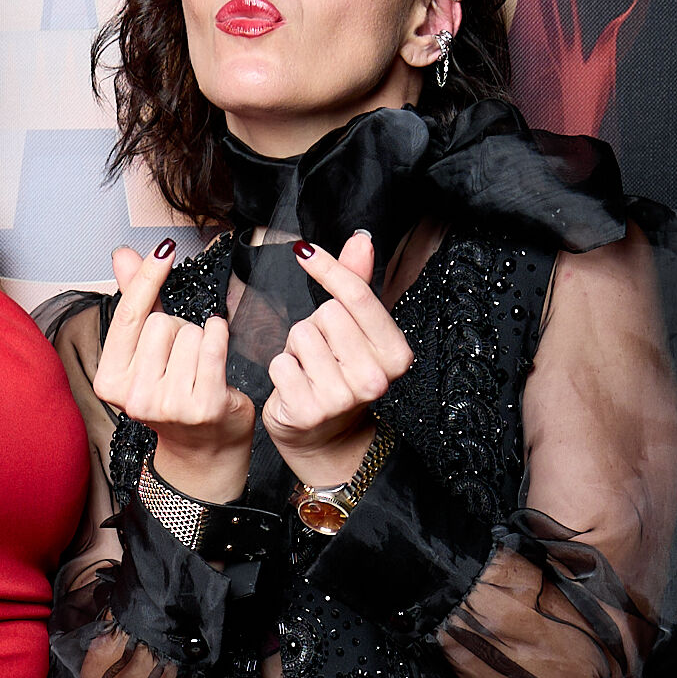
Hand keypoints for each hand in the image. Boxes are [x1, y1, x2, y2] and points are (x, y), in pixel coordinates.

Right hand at [95, 243, 254, 505]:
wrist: (203, 449)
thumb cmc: (173, 392)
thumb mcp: (146, 350)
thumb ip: (135, 300)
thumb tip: (122, 255)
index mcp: (110, 382)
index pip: (128, 317)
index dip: (147, 279)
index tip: (164, 251)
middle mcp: (135, 398)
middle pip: (162, 323)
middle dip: (178, 328)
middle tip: (180, 357)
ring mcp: (169, 405)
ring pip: (190, 333)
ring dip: (200, 340)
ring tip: (197, 367)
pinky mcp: (204, 406)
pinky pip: (213, 344)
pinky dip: (219, 335)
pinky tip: (217, 346)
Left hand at [264, 229, 411, 490]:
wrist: (328, 437)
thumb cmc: (342, 374)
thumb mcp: (357, 330)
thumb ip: (358, 283)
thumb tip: (361, 240)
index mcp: (396, 354)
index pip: (357, 296)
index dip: (328, 268)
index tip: (305, 252)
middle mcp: (375, 379)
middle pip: (326, 314)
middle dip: (316, 325)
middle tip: (324, 351)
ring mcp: (342, 398)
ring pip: (301, 335)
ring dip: (297, 348)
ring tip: (310, 368)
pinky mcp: (308, 412)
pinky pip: (280, 363)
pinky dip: (281, 370)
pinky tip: (296, 385)